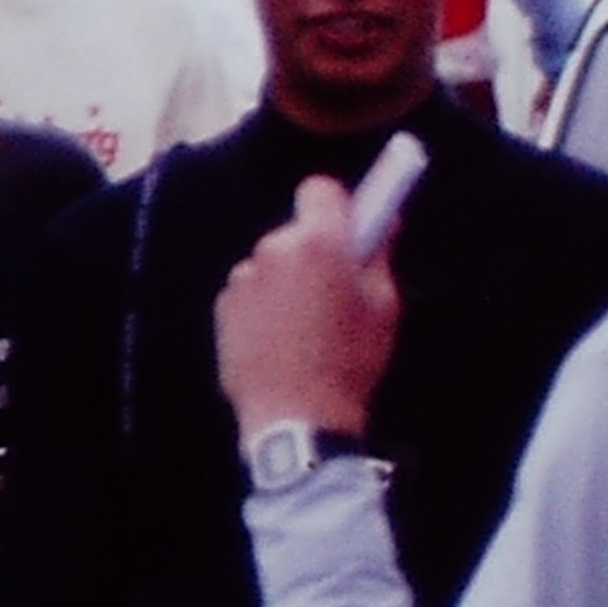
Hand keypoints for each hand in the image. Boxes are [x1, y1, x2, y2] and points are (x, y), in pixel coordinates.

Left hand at [216, 173, 403, 447]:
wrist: (297, 417)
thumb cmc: (349, 362)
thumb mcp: (383, 307)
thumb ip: (379, 255)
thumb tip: (384, 220)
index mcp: (318, 243)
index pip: (319, 189)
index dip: (337, 205)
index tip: (349, 227)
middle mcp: (272, 250)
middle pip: (296, 230)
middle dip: (315, 249)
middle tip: (335, 290)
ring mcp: (242, 278)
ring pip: (272, 262)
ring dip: (288, 279)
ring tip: (307, 326)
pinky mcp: (223, 306)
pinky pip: (251, 291)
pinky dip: (265, 304)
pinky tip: (281, 340)